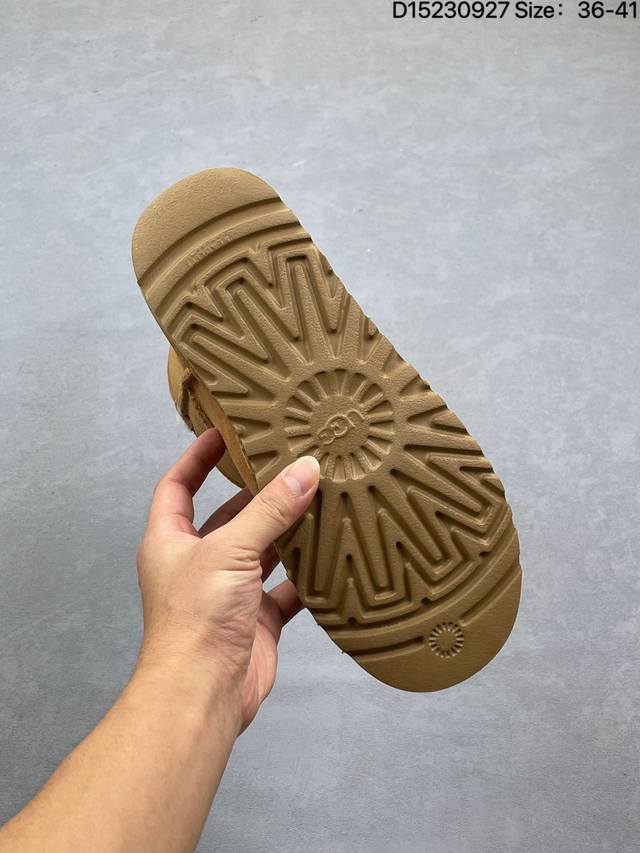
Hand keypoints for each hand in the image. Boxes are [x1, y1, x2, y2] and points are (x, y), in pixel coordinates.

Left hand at [135, 429, 319, 731]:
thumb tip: (304, 470)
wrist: (203, 694)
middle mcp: (199, 563)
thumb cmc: (195, 620)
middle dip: (257, 493)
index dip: (197, 457)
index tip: (224, 433)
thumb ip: (270, 510)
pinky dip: (308, 575)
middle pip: (229, 516)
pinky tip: (332, 556)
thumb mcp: (230, 550)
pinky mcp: (257, 618)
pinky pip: (287, 588)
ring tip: (319, 499)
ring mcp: (229, 592)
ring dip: (287, 531)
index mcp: (171, 541)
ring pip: (262, 550)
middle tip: (289, 464)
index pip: (178, 486)